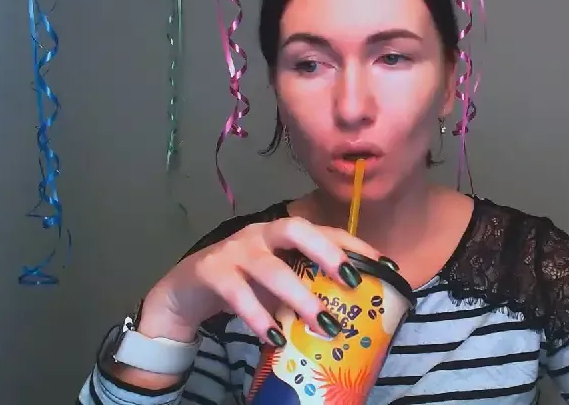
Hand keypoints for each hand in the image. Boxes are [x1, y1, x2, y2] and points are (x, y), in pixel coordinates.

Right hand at [138, 217, 384, 345]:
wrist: (183, 293)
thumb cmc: (242, 286)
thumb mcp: (278, 284)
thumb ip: (307, 288)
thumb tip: (355, 312)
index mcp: (281, 234)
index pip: (323, 230)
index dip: (354, 245)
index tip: (385, 266)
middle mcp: (260, 234)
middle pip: (295, 229)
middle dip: (327, 252)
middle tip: (353, 281)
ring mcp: (233, 251)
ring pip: (270, 267)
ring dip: (300, 297)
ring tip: (325, 325)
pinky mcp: (210, 272)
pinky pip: (237, 295)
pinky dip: (259, 317)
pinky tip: (277, 338)